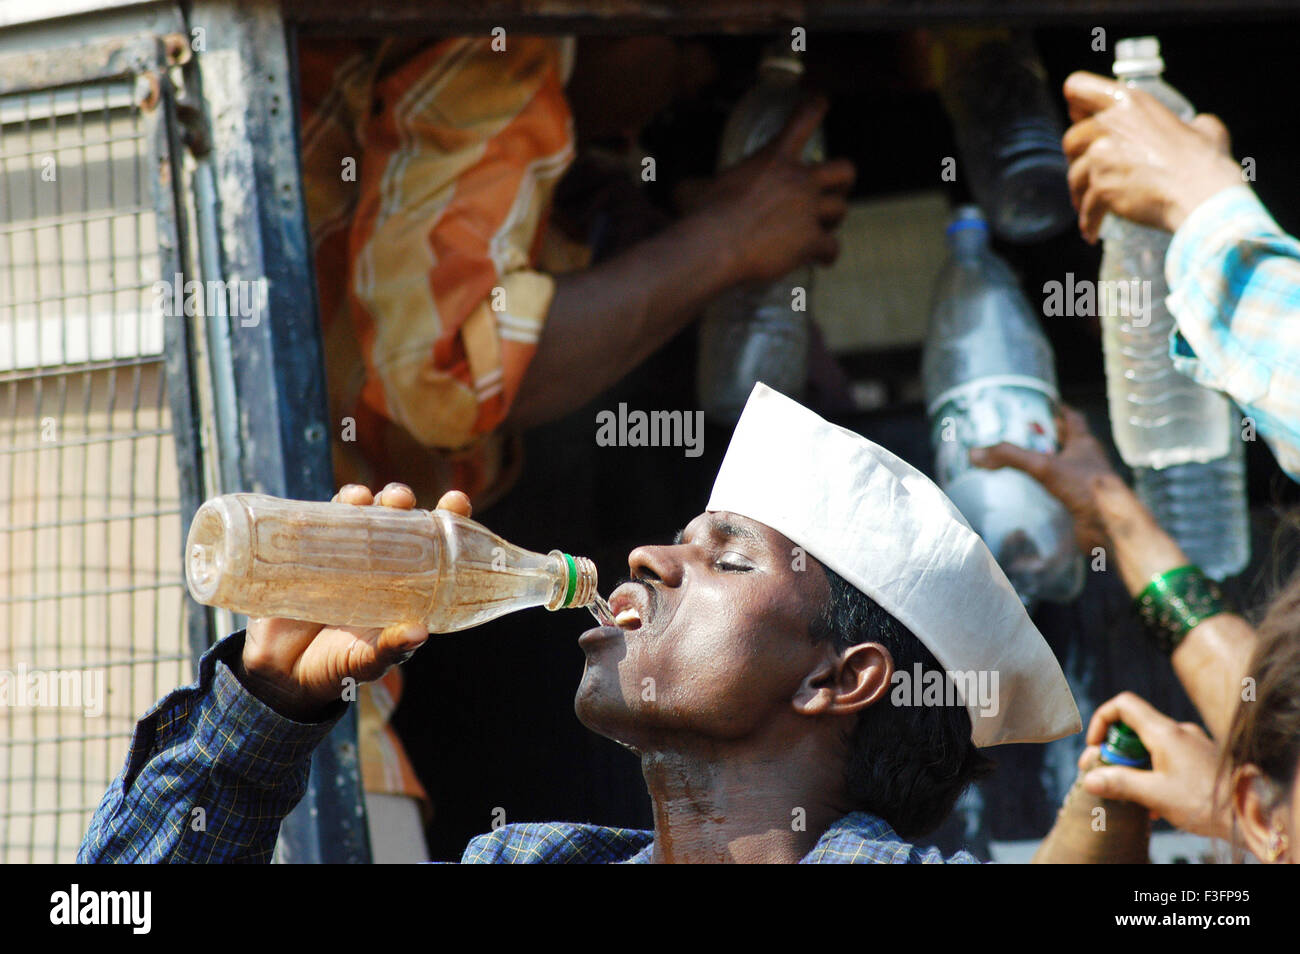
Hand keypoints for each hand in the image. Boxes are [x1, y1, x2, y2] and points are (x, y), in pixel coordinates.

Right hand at [237, 484, 473, 720]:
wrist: (281, 675)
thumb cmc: (336, 668)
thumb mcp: (367, 661)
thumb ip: (391, 649)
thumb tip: (419, 633)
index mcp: (406, 589)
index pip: (435, 548)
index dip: (449, 522)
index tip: (457, 501)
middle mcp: (380, 567)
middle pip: (396, 522)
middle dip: (401, 502)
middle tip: (399, 500)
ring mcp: (346, 558)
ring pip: (362, 516)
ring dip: (368, 499)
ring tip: (365, 499)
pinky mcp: (312, 555)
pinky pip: (324, 523)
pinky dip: (334, 508)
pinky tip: (342, 501)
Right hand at [702, 96, 855, 282]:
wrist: (715, 245)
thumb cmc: (702, 215)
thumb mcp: (695, 188)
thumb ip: (698, 185)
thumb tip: (682, 191)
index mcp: (773, 159)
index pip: (803, 120)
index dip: (815, 107)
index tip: (821, 102)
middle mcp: (799, 181)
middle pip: (844, 170)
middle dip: (843, 180)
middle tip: (836, 188)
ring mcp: (808, 212)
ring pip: (841, 210)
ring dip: (833, 220)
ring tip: (823, 228)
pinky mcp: (810, 242)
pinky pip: (832, 248)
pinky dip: (828, 255)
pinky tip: (822, 260)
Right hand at [969, 405, 1121, 553]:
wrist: (1109, 526)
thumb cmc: (1085, 487)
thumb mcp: (1043, 466)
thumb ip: (1010, 457)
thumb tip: (976, 453)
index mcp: (1084, 443)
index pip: (1072, 419)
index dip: (1058, 410)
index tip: (1043, 404)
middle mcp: (1086, 460)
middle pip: (1066, 442)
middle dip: (1047, 437)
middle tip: (1023, 433)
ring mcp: (1084, 482)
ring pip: (1063, 467)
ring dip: (1046, 463)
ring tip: (1021, 461)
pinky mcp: (1080, 504)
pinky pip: (1060, 490)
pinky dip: (1046, 488)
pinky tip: (1030, 492)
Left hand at [1061, 71, 1240, 242]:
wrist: (1202, 196)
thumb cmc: (1206, 162)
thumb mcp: (1204, 128)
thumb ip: (1190, 123)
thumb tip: (1196, 126)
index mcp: (1129, 103)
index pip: (1077, 87)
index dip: (1075, 103)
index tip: (1079, 117)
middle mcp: (1109, 126)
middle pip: (1070, 139)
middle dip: (1076, 157)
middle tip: (1089, 170)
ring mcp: (1101, 158)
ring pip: (1073, 176)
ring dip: (1079, 192)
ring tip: (1090, 205)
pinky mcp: (1099, 188)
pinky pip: (1085, 208)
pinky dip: (1088, 221)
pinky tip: (1092, 231)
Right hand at [1079, 691, 1231, 840]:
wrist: (1252, 813)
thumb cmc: (1206, 802)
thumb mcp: (1155, 795)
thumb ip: (1120, 783)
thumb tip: (1090, 778)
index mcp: (1165, 733)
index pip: (1123, 705)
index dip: (1102, 721)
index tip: (1097, 746)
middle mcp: (1179, 732)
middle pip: (1135, 729)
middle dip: (1117, 752)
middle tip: (1111, 778)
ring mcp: (1193, 745)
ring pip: (1152, 747)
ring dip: (1137, 767)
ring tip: (1136, 798)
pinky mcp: (1203, 760)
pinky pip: (1170, 758)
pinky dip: (1155, 774)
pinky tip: (1157, 804)